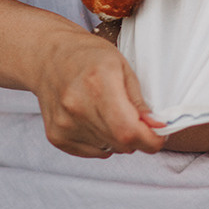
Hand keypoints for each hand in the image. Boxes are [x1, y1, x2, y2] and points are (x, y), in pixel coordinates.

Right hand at [33, 24, 165, 156]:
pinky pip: (91, 152)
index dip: (150, 139)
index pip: (128, 130)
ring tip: (109, 112)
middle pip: (120, 143)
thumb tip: (156, 127)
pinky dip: (101, 142)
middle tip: (137, 119)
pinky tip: (95, 119)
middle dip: (137, 137)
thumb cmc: (89, 56)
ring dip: (118, 139)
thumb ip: (138, 99)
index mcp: (98, 83)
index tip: (159, 136)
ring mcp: (64, 124)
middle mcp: (78, 106)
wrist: (49, 57)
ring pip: (108, 149)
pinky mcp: (56, 136)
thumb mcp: (122, 65)